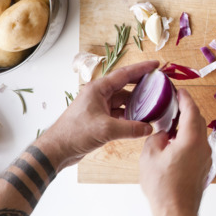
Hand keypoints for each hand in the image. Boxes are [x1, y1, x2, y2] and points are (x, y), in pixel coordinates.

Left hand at [35, 60, 157, 171]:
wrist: (56, 150)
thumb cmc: (75, 134)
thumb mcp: (105, 130)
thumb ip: (130, 128)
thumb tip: (148, 128)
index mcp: (98, 88)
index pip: (125, 74)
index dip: (142, 68)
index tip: (156, 64)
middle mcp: (99, 94)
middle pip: (125, 85)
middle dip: (142, 84)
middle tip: (158, 83)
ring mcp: (99, 106)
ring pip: (123, 100)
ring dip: (136, 103)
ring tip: (153, 103)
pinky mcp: (99, 118)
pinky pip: (119, 112)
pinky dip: (129, 115)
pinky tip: (139, 120)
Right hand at [140, 89, 210, 215]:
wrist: (176, 213)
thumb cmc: (162, 186)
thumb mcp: (150, 155)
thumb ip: (156, 137)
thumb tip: (163, 134)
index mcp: (192, 137)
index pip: (191, 109)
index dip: (184, 98)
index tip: (179, 90)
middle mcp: (203, 144)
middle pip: (197, 119)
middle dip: (186, 110)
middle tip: (172, 106)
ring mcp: (206, 156)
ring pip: (198, 133)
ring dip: (186, 126)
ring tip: (170, 126)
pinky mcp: (204, 167)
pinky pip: (197, 146)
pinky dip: (188, 139)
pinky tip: (174, 145)